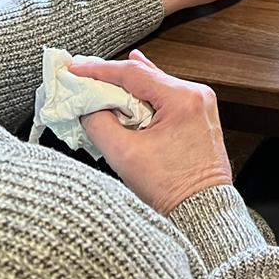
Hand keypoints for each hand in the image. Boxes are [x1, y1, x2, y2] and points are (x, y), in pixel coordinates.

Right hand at [70, 50, 232, 214]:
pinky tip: (131, 92)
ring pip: (155, 87)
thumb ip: (99, 124)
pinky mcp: (198, 117)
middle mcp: (196, 96)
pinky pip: (165, 99)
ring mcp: (200, 105)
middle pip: (145, 76)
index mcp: (182, 99)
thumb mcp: (125, 155)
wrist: (202, 211)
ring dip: (127, 89)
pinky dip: (144, 99)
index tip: (76, 68)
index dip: (99, 69)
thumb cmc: (173, 188)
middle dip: (112, 77)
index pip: (133, 73)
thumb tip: (87, 108)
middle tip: (83, 75)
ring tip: (100, 85)